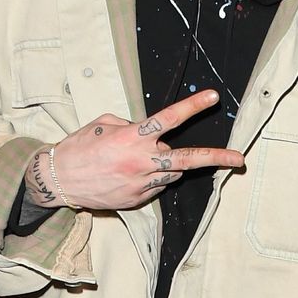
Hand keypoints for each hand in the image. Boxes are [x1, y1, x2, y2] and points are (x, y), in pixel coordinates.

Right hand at [26, 90, 244, 209]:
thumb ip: (131, 124)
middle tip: (239, 159)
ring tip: (140, 160)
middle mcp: (140, 161)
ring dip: (167, 164)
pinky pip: (157, 185)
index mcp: (132, 138)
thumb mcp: (103, 123)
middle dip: (217, 158)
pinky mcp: (137, 199)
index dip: (192, 106)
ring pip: (171, 172)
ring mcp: (141, 183)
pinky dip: (152, 178)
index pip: (169, 118)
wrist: (58, 181)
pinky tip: (130, 174)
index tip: (212, 97)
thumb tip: (149, 131)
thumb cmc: (79, 147)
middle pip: (187, 159)